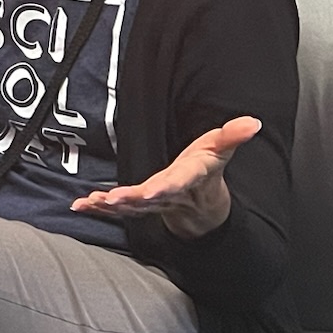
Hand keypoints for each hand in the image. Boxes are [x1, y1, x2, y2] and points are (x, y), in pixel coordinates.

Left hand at [71, 116, 258, 238]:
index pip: (178, 183)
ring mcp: (152, 204)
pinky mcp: (137, 207)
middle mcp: (168, 194)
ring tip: (93, 202)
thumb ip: (232, 136)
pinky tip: (79, 206)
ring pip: (131, 207)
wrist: (202, 206)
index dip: (165, 187)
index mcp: (188, 179)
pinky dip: (98, 209)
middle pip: (150, 199)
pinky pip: (117, 210)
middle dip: (131, 200)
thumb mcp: (219, 150)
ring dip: (111, 206)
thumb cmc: (206, 171)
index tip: (152, 190)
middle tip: (112, 199)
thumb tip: (253, 122)